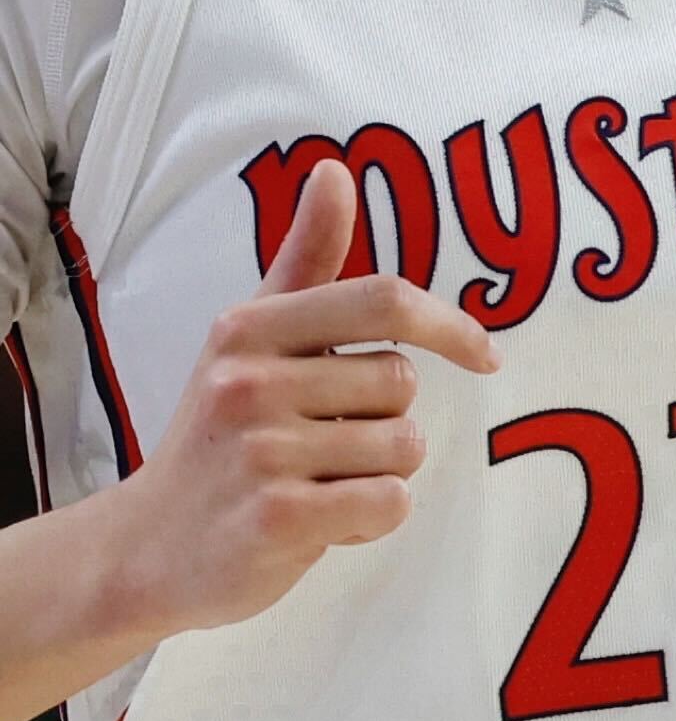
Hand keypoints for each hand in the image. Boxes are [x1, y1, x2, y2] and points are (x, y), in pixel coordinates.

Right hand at [107, 158, 501, 636]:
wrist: (143, 552)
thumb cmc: (221, 433)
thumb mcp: (252, 337)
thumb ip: (306, 256)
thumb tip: (335, 168)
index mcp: (251, 327)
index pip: (384, 300)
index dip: (451, 326)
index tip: (485, 355)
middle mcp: (250, 381)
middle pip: (402, 383)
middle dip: (387, 419)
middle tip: (324, 443)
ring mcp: (261, 452)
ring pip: (402, 447)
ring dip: (379, 472)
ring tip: (315, 481)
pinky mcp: (276, 520)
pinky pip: (390, 502)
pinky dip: (373, 518)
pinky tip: (320, 521)